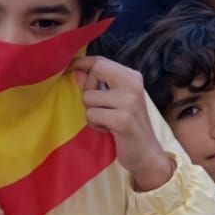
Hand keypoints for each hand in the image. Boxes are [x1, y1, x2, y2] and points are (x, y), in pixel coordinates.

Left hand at [72, 56, 172, 191]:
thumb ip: (98, 85)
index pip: (102, 61)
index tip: (68, 67)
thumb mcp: (115, 101)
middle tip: (98, 106)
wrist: (146, 152)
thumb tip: (76, 70)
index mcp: (132, 77)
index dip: (82, 62)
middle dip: (88, 89)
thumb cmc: (128, 126)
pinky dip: (95, 124)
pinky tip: (108, 130)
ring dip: (91, 112)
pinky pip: (92, 115)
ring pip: (89, 97)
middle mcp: (133, 84)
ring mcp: (129, 101)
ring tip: (106, 120)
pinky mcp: (123, 119)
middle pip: (96, 71)